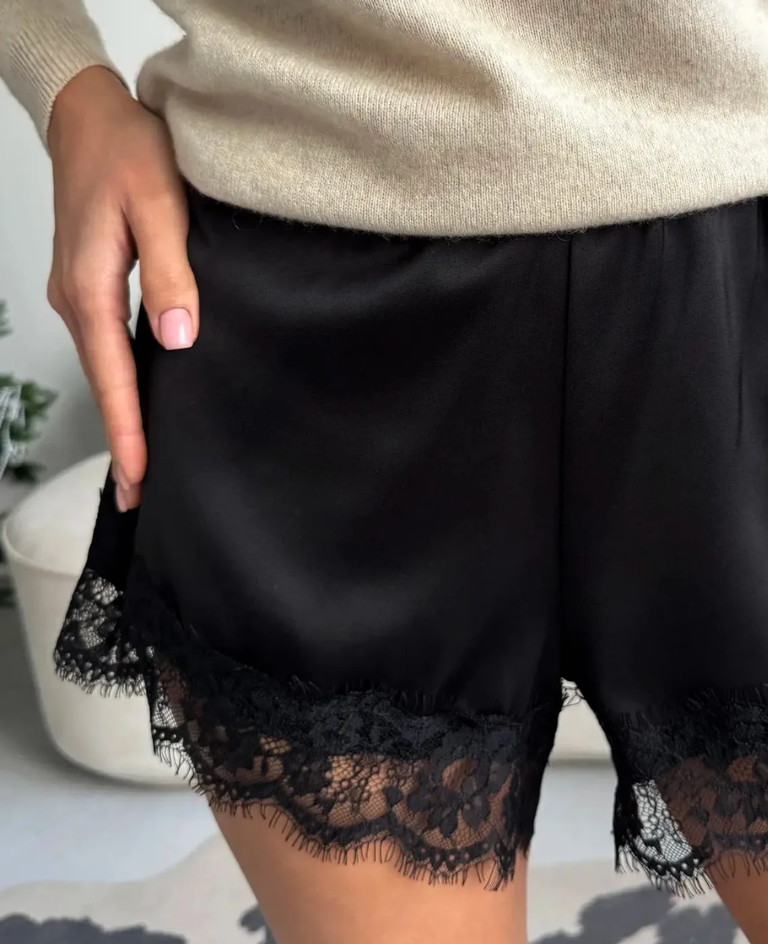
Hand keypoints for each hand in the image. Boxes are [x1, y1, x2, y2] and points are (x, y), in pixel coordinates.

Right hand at [46, 65, 198, 511]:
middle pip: (104, 383)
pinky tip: (138, 399)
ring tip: (141, 462)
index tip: (140, 478)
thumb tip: (179, 338)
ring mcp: (79, 293)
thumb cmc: (130, 152)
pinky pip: (106, 347)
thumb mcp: (160, 206)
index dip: (128, 430)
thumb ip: (171, 273)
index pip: (113, 376)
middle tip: (140, 496)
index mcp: (91, 288)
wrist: (90, 113)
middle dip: (122, 439)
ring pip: (103, 368)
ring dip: (122, 414)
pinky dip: (120, 382)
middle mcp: (77, 299)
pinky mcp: (90, 284)